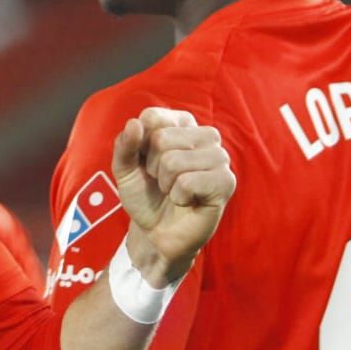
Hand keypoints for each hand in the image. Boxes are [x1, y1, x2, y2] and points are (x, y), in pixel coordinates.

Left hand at [111, 107, 234, 285]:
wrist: (156, 232)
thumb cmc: (145, 194)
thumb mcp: (124, 168)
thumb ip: (124, 144)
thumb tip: (134, 123)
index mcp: (182, 123)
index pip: (152, 117)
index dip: (140, 144)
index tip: (147, 161)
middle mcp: (205, 135)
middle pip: (161, 138)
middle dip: (153, 166)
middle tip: (162, 181)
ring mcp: (219, 157)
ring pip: (174, 160)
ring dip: (165, 183)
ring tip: (174, 190)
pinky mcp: (226, 181)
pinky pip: (188, 182)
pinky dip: (178, 196)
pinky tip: (187, 201)